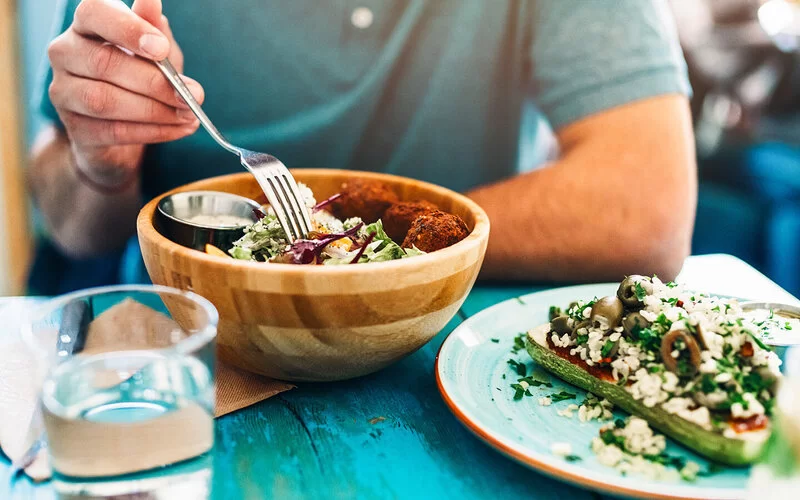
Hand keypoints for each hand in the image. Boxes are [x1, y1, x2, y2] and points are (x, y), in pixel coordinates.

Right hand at [47, 0, 204, 187]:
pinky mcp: (76, 128)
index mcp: (86, 25)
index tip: (161, 48)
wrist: (125, 128)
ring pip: (106, 100)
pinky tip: (179, 129)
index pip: (94, 13)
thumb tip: (152, 1)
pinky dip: (154, 131)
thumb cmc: (140, 78)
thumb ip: (154, 29)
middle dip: (155, 82)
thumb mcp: (155, 51)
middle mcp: (65, 53)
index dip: (128, 29)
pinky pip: (115, 131)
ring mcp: (64, 92)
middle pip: (104, 63)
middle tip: (193, 95)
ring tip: (189, 116)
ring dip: (156, 111)